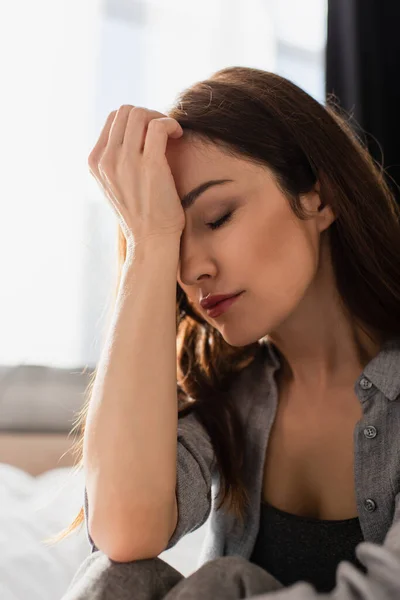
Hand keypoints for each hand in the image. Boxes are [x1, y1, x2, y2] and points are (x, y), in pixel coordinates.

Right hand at [88, 105, 185, 251]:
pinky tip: (178, 135)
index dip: (135, 120)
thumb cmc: (140, 213)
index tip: (150, 133)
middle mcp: (106, 159)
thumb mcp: (115, 184)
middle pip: (126, 111)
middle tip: (163, 131)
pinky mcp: (150, 165)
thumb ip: (116, 159)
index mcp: (95, 162)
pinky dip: (171, 124)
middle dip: (148, 115)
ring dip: (160, 117)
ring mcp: (126, 161)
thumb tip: (134, 130)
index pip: (113, 119)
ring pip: (141, 114)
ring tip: (171, 133)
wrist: (151, 240)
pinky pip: (159, 126)